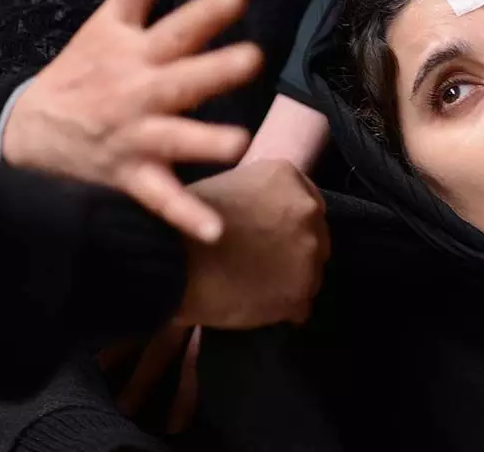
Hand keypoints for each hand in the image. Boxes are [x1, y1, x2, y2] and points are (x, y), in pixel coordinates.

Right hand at [2, 0, 261, 241]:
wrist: (30, 133)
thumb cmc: (81, 73)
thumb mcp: (108, 23)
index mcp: (139, 55)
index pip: (177, 28)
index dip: (206, 11)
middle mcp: (140, 95)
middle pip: (181, 80)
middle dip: (214, 70)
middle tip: (252, 58)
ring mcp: (137, 138)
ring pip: (175, 140)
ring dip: (203, 141)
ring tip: (237, 142)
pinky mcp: (134, 178)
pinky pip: (163, 200)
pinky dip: (186, 217)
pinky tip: (215, 231)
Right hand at [113, 161, 329, 432]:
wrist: (169, 263)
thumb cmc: (184, 223)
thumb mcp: (227, 186)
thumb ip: (262, 197)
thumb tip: (269, 217)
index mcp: (287, 177)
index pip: (306, 200)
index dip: (288, 221)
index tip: (273, 233)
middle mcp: (306, 211)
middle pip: (315, 234)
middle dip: (294, 248)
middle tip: (262, 261)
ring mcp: (308, 252)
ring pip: (311, 270)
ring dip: (291, 278)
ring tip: (256, 285)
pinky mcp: (300, 291)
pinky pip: (301, 303)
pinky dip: (285, 306)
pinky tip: (258, 304)